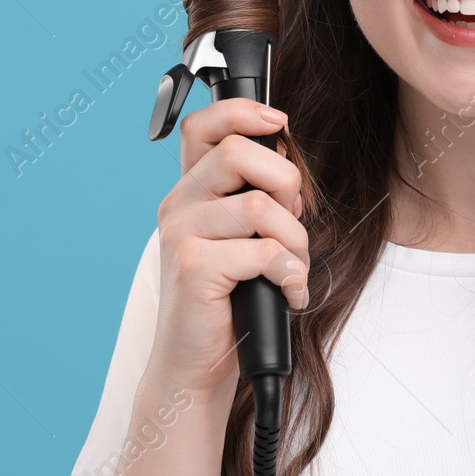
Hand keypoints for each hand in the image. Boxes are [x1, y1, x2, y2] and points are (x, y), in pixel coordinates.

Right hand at [149, 98, 308, 395]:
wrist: (195, 363)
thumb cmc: (229, 301)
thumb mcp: (245, 240)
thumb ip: (259, 201)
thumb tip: (293, 179)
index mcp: (192, 191)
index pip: (204, 126)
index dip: (242, 111)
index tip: (279, 122)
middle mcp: (180, 205)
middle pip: (238, 153)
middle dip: (286, 182)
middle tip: (294, 221)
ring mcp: (180, 234)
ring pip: (258, 205)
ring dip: (295, 240)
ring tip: (294, 269)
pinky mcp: (191, 267)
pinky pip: (263, 251)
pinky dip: (290, 273)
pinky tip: (288, 292)